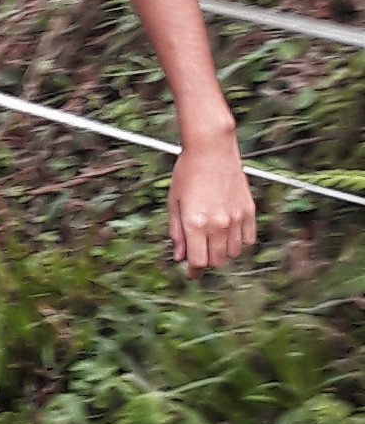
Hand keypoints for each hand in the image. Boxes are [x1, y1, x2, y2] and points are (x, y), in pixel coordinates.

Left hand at [169, 127, 254, 271]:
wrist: (211, 150)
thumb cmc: (188, 172)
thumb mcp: (174, 202)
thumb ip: (176, 232)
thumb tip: (179, 256)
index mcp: (195, 223)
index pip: (198, 262)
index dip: (193, 271)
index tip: (191, 273)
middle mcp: (217, 224)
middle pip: (217, 261)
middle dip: (207, 262)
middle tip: (200, 253)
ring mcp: (236, 218)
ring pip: (233, 253)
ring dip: (223, 252)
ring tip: (213, 239)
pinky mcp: (248, 210)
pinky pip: (248, 239)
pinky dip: (239, 241)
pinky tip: (229, 232)